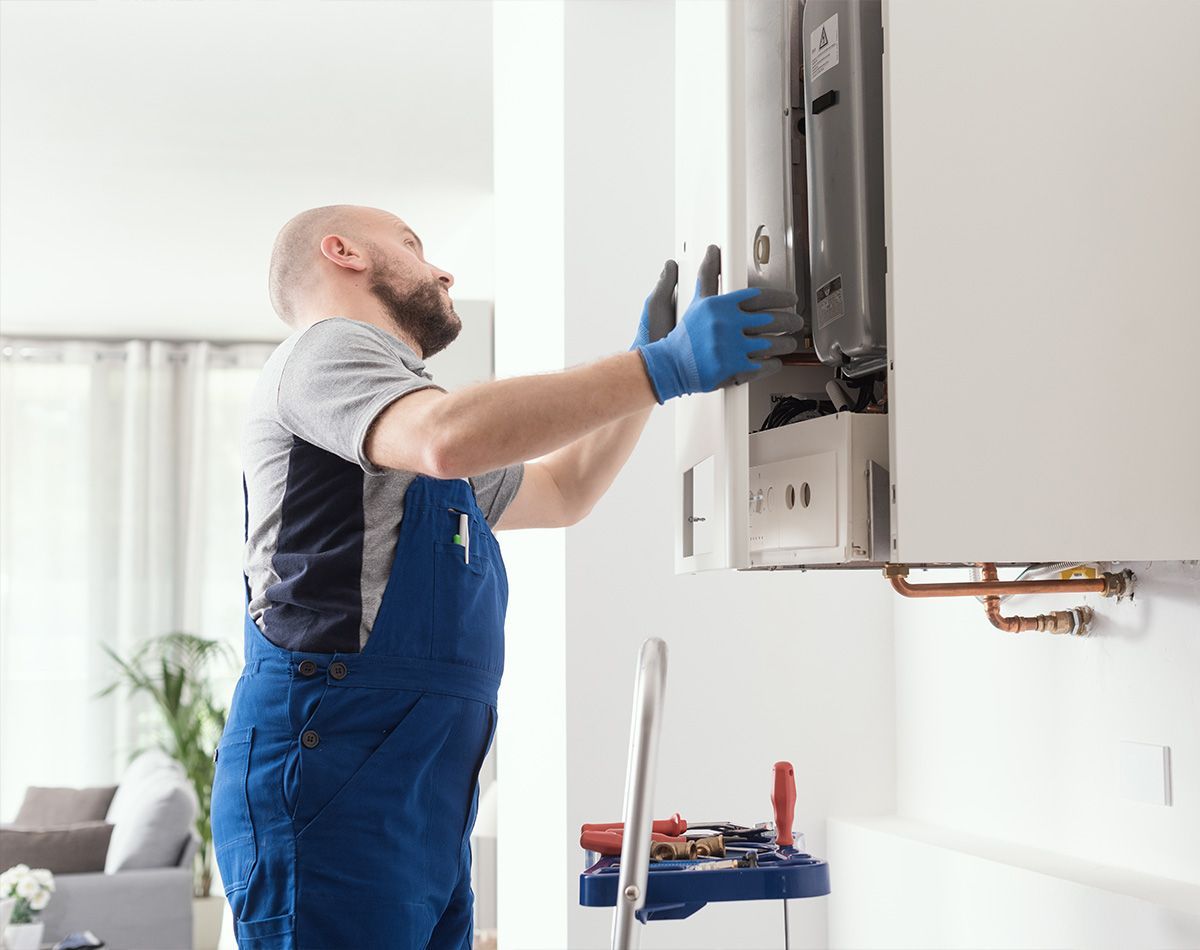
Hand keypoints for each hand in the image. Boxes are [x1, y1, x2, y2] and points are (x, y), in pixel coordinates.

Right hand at [636, 245, 799, 402]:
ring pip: (770, 344)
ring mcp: (731, 347)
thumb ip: (708, 275)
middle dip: (789, 322)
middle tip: (796, 322)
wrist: (670, 365)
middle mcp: (727, 325)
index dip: (781, 297)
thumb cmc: (685, 336)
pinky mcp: (733, 368)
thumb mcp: (698, 301)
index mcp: (722, 306)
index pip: (760, 297)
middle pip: (771, 320)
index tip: (791, 300)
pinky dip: (773, 364)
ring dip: (785, 344)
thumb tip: (712, 251)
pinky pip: (762, 366)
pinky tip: (776, 362)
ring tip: (790, 343)